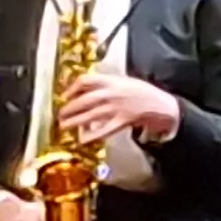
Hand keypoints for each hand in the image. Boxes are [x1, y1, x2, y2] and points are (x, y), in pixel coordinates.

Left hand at [58, 69, 181, 144]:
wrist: (160, 104)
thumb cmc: (141, 92)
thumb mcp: (122, 81)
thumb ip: (104, 84)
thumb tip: (83, 90)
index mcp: (111, 80)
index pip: (85, 80)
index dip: (72, 88)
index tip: (65, 95)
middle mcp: (111, 93)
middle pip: (84, 100)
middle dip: (69, 108)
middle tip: (60, 114)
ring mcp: (115, 108)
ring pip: (90, 115)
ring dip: (74, 121)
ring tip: (63, 126)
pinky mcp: (121, 121)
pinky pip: (103, 130)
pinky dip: (92, 135)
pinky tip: (82, 140)